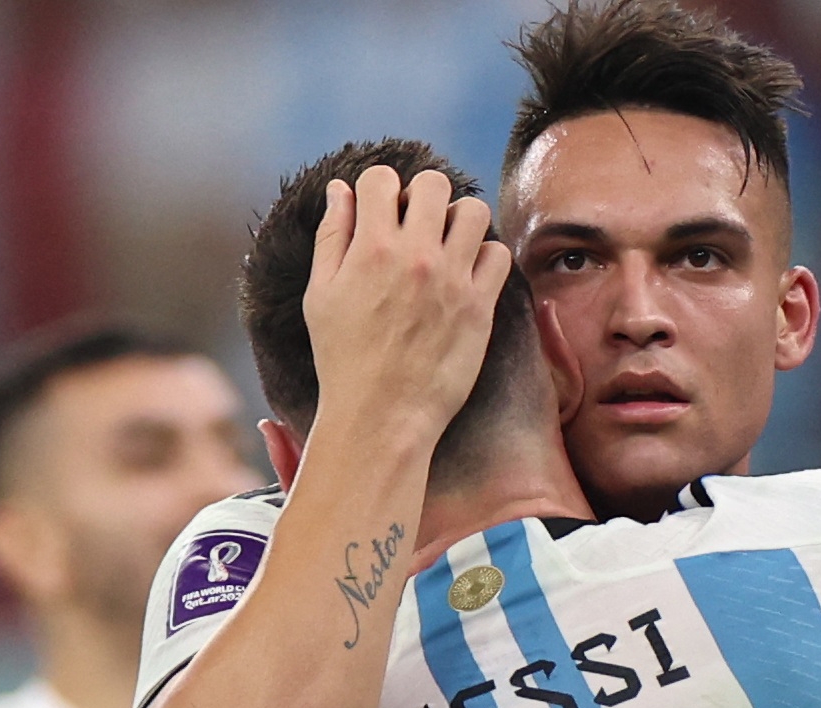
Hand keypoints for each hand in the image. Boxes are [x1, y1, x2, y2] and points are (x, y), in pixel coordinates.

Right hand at [303, 165, 514, 451]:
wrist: (382, 414)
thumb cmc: (344, 357)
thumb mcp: (322, 293)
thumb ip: (333, 235)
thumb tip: (341, 189)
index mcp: (371, 247)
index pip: (382, 178)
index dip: (379, 189)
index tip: (381, 213)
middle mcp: (416, 256)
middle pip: (434, 183)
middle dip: (423, 195)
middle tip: (417, 224)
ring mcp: (452, 279)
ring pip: (475, 211)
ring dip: (459, 220)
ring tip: (446, 244)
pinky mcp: (479, 306)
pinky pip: (499, 254)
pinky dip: (485, 256)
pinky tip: (467, 273)